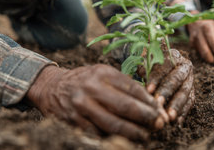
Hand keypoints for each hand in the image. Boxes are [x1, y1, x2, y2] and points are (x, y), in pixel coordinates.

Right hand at [26, 64, 165, 140]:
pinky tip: (125, 140)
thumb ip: (123, 84)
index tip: (161, 110)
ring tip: (146, 136)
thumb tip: (151, 101)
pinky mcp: (74, 121)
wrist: (52, 87)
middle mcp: (91, 87)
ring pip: (112, 123)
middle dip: (146, 117)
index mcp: (101, 72)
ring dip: (133, 132)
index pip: (132, 87)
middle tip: (160, 124)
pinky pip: (98, 133)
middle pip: (124, 106)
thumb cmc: (84, 80)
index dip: (149, 101)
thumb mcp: (102, 74)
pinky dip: (114, 138)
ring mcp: (81, 105)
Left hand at [139, 48, 194, 123]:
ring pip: (185, 93)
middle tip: (158, 103)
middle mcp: (184, 67)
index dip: (156, 78)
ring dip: (176, 106)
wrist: (163, 65)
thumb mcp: (145, 62)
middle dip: (167, 92)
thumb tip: (130, 79)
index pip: (165, 66)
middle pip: (176, 80)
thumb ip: (141, 68)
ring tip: (169, 117)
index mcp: (173, 55)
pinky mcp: (192, 93)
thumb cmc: (150, 65)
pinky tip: (176, 122)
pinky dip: (183, 113)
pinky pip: (189, 103)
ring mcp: (190, 80)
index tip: (148, 90)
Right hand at [186, 19, 213, 63]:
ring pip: (202, 55)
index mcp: (207, 29)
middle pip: (206, 52)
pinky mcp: (191, 45)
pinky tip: (210, 57)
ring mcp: (193, 41)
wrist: (195, 22)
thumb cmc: (209, 25)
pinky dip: (205, 57)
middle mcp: (199, 35)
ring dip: (209, 60)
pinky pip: (199, 54)